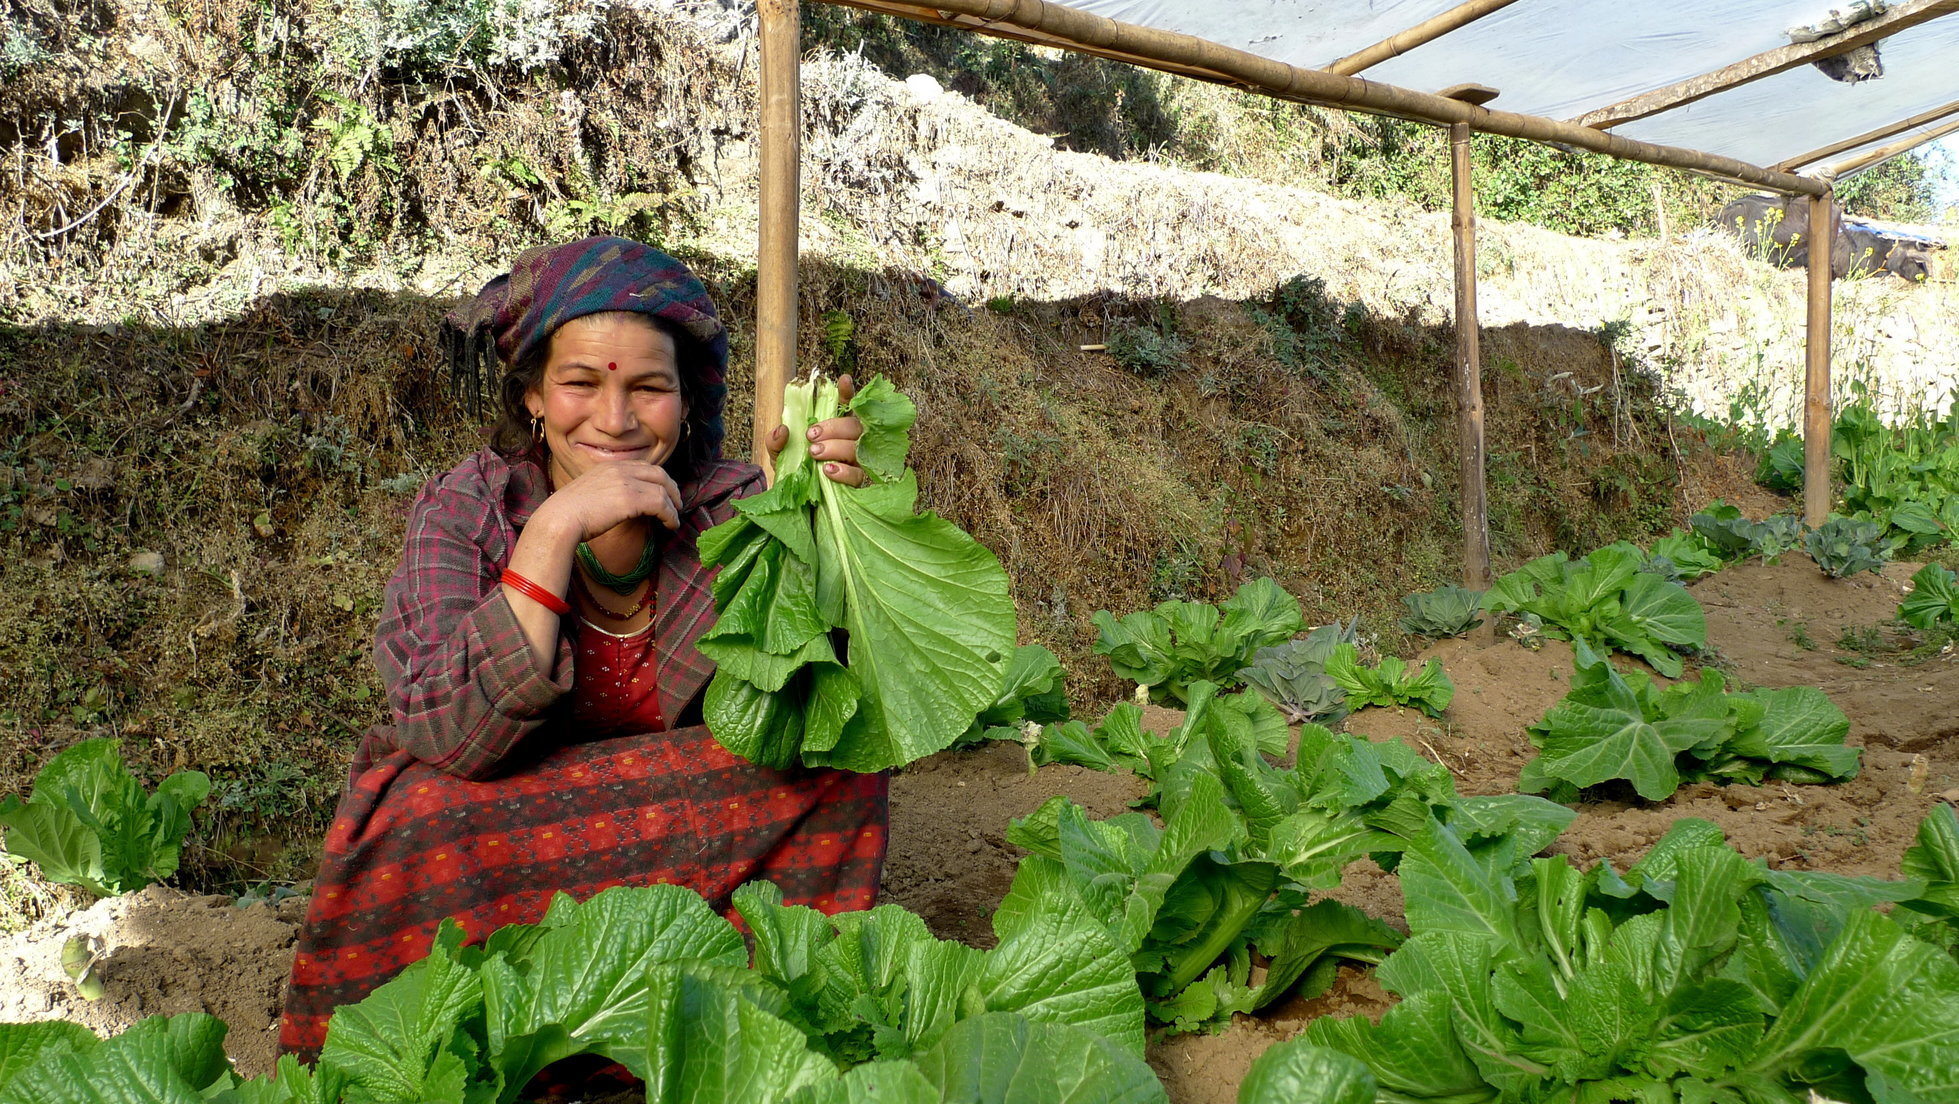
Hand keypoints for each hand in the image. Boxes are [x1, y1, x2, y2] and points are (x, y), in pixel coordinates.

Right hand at [533, 461, 682, 543]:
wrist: (558, 520)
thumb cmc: (567, 514)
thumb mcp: (589, 494)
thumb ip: (606, 492)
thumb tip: (620, 505)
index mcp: (608, 466)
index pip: (643, 466)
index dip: (658, 479)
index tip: (664, 492)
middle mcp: (619, 469)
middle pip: (658, 473)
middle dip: (672, 489)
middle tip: (677, 504)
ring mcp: (625, 482)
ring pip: (663, 489)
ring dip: (673, 506)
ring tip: (674, 519)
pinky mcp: (630, 499)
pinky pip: (661, 504)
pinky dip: (670, 515)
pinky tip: (670, 525)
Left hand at [768, 373, 865, 486]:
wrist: (794, 500)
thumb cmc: (792, 470)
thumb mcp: (777, 453)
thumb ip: (775, 440)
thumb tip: (782, 430)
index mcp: (832, 427)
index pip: (845, 404)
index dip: (846, 392)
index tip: (843, 380)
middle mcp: (848, 440)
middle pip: (854, 425)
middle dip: (833, 427)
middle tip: (811, 435)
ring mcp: (855, 460)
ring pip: (856, 447)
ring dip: (835, 447)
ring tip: (814, 453)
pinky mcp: (856, 480)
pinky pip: (857, 474)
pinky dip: (843, 471)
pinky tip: (827, 471)